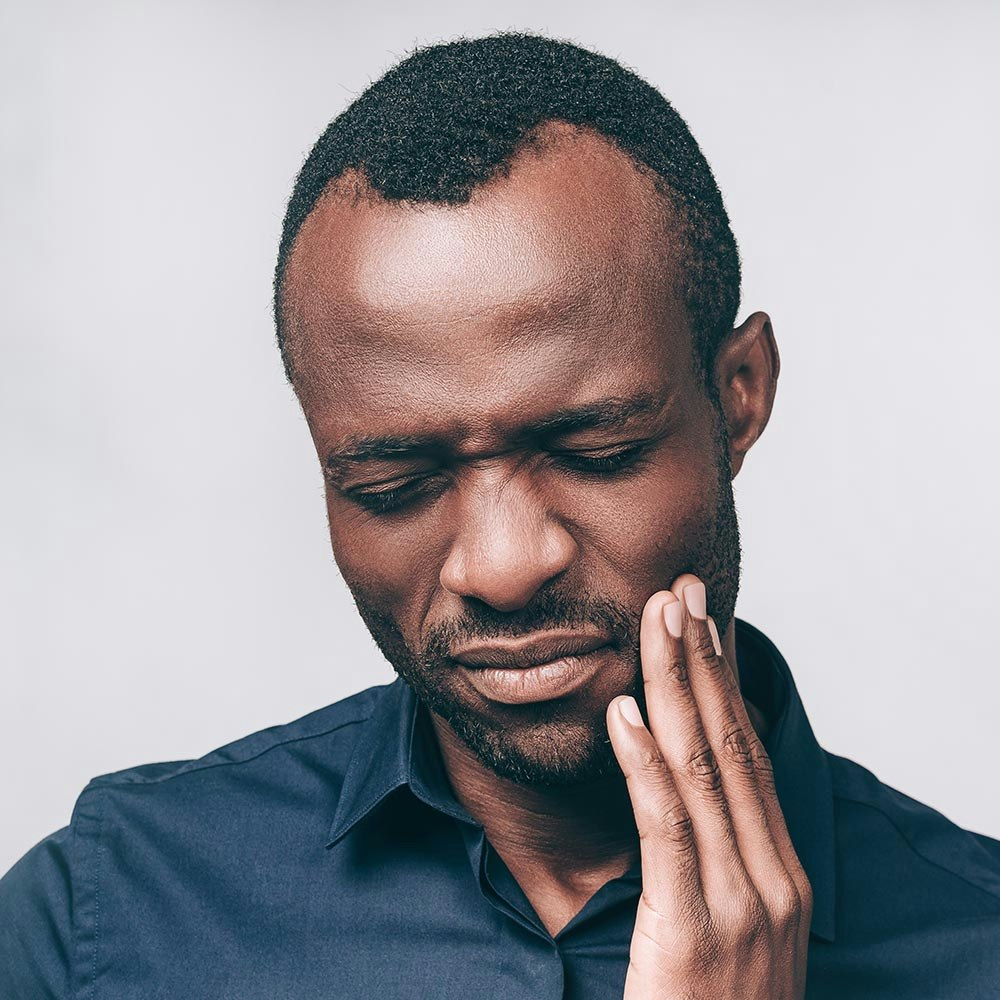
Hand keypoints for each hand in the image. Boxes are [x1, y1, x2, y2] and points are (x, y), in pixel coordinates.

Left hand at [606, 577, 811, 998]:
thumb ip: (716, 864)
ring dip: (676, 686)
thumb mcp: (734, 931)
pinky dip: (644, 763)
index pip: (749, 755)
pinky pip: (665, 829)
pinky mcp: (689, 933)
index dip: (724, 682)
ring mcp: (738, 906)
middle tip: (680, 591)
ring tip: (656, 622)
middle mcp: (769, 880)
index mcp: (779, 875)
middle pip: (731, 745)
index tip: (703, 622)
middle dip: (703, 661)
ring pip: (702, 769)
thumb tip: (682, 791)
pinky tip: (625, 711)